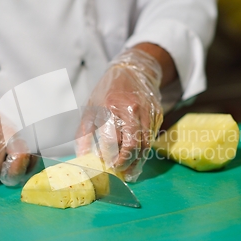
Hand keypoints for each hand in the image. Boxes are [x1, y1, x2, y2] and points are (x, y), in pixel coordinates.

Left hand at [76, 48, 164, 181]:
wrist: (133, 70)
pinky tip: (137, 154)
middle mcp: (131, 110)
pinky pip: (152, 137)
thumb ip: (84, 134)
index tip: (107, 165)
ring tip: (130, 170)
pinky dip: (144, 149)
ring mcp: (147, 112)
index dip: (110, 157)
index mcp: (110, 108)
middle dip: (126, 163)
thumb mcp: (91, 108)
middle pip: (133, 146)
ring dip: (138, 161)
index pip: (113, 141)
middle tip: (119, 170)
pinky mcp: (157, 114)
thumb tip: (82, 157)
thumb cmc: (107, 91)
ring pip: (146, 145)